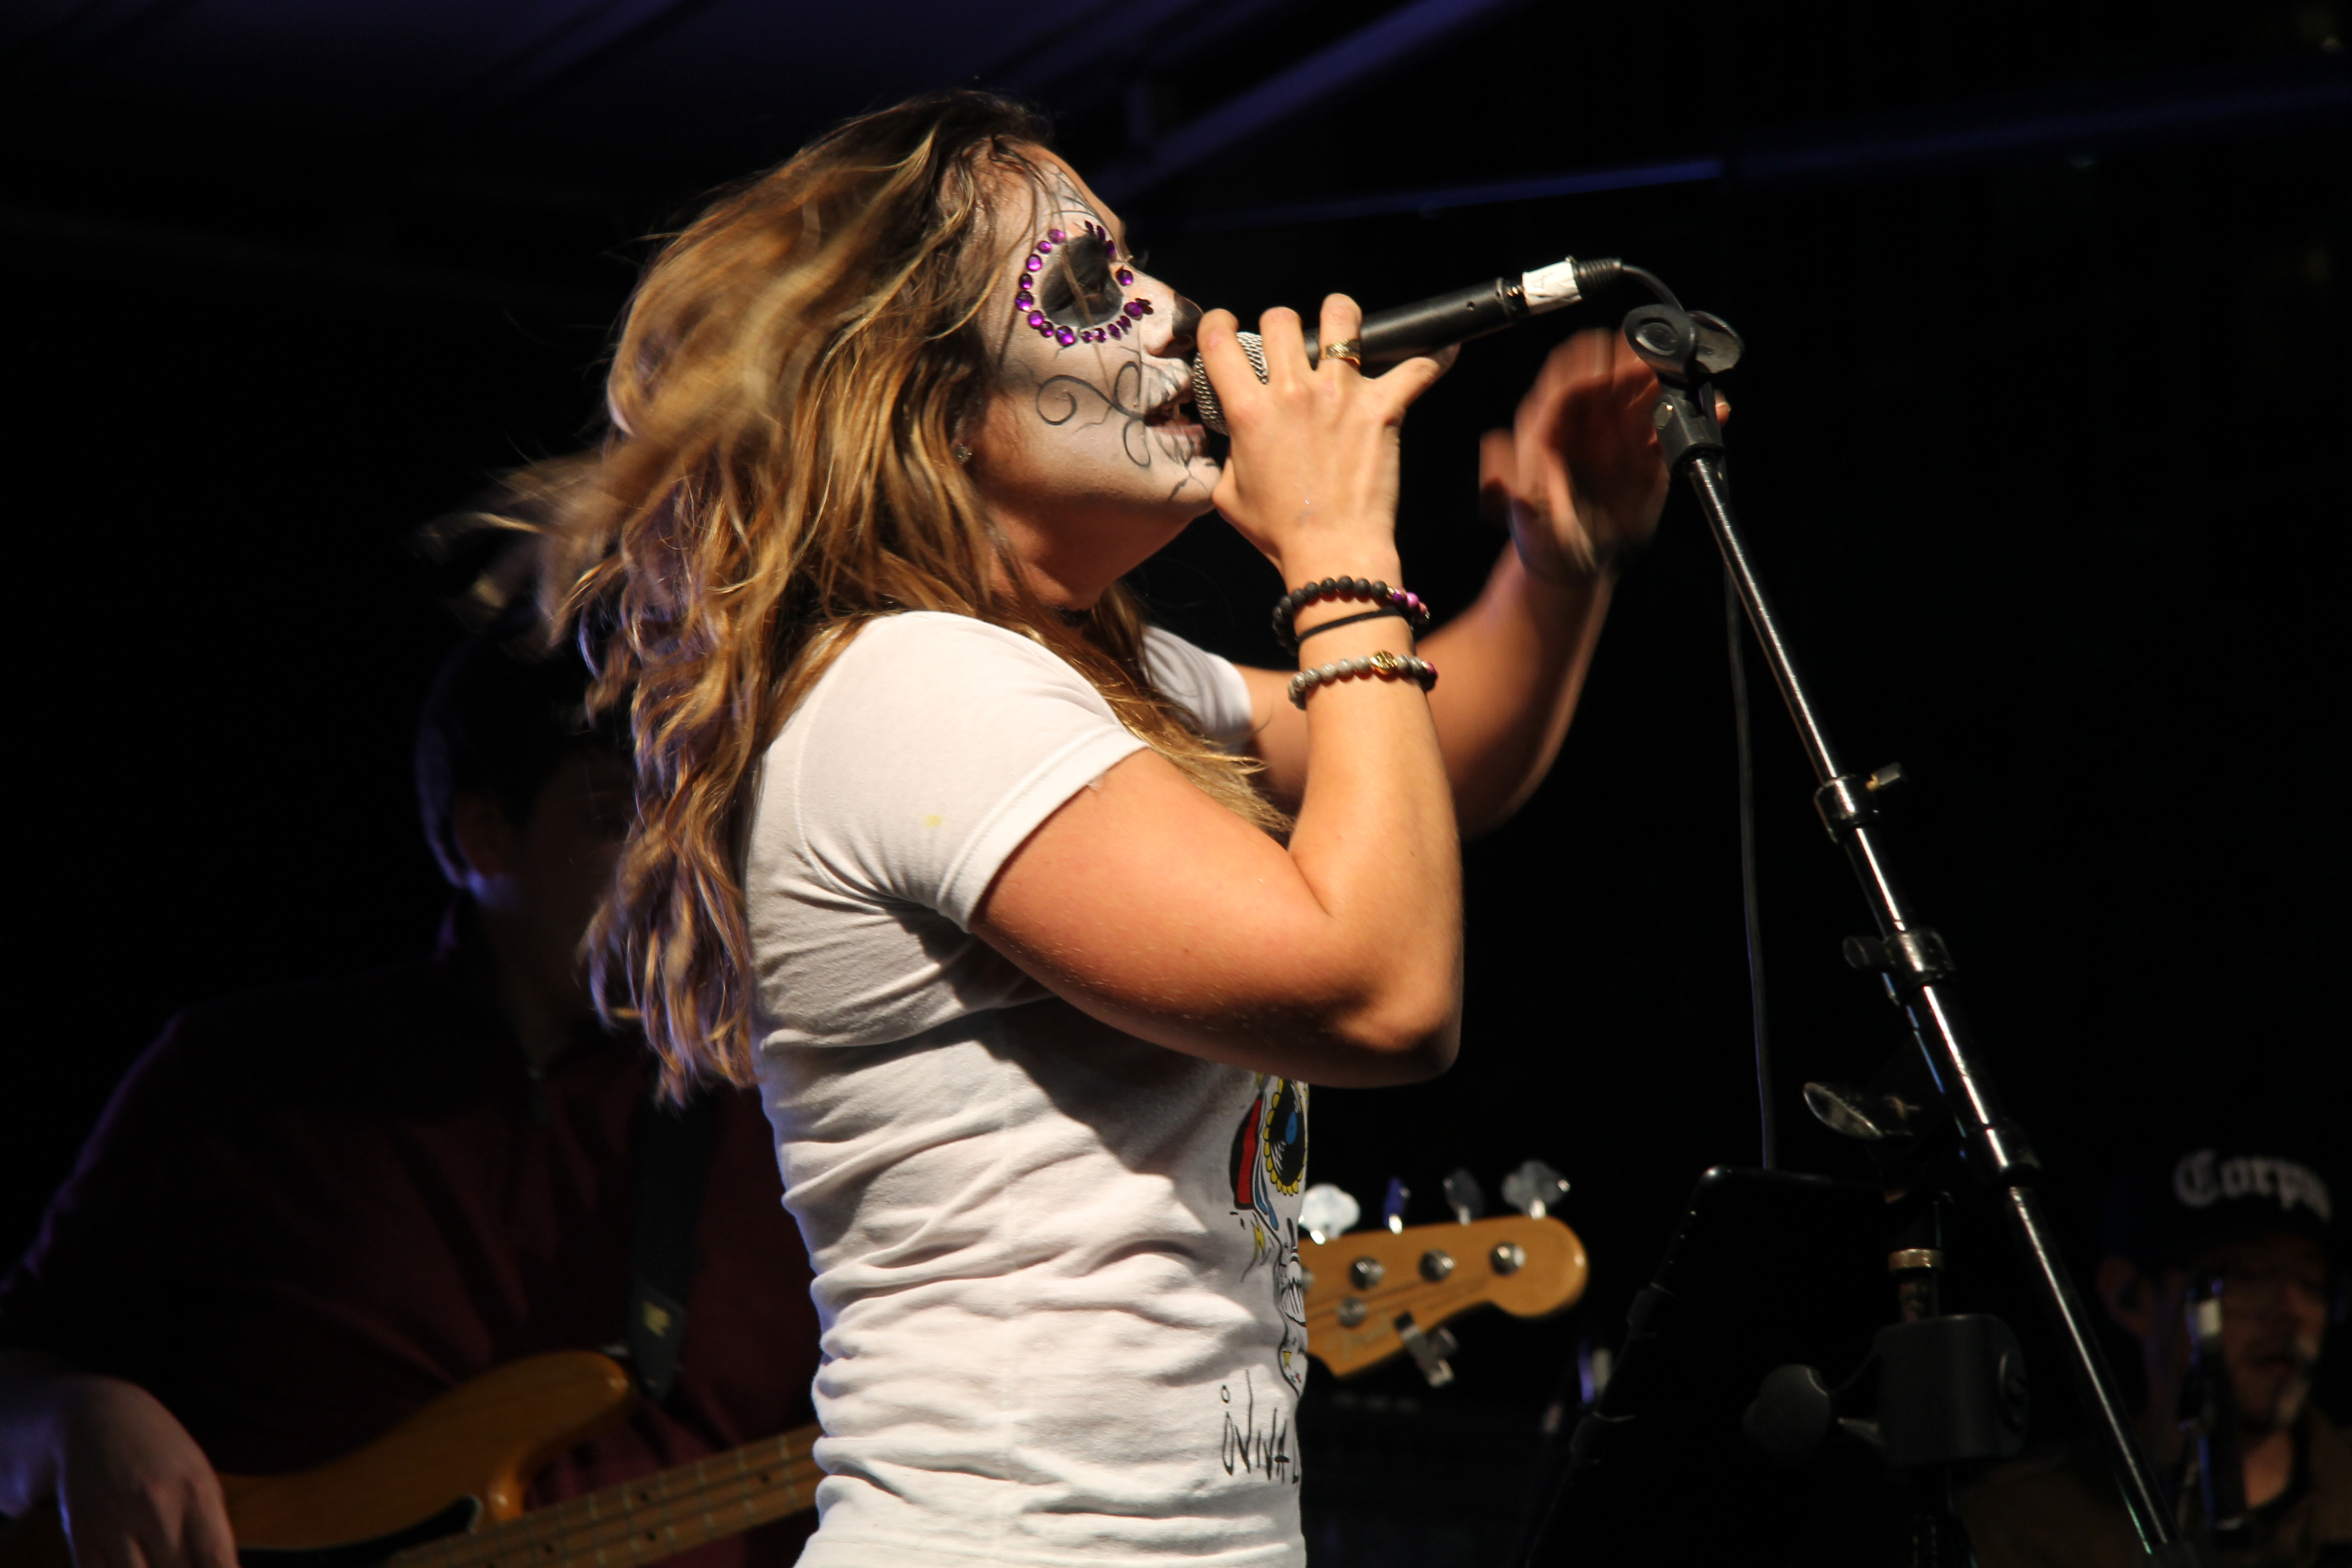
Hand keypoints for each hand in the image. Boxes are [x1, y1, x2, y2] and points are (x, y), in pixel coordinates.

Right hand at [49, 1378, 234, 1567]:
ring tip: (155, 1556)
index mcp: (197, 1493)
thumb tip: (217, 1567)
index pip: (217, 1559)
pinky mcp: (81, 1534)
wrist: (98, 1419)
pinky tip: (129, 1560)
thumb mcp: (199, 1475)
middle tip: (180, 1558)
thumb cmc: (160, 1451)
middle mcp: (157, 1509)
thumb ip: (210, 1524)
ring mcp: (116, 1524)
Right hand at [1200, 295, 1450, 580]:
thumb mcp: (1228, 494)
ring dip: (1341, 315)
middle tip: (1290, 344)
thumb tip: (1236, 438)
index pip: (1220, 341)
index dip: (1217, 324)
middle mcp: (1292, 393)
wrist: (1332, 552)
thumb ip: (1228, 454)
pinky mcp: (1381, 409)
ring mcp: (1339, 396)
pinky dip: (1432, 357)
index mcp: (1249, 412)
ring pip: (1341, 318)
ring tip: (1344, 326)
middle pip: (1281, 320)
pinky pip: (1416, 369)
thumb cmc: (1281, 532)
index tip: (1226, 327)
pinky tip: (1441, 349)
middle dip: (1281, 324)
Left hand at [1478, 328, 1715, 581]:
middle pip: (1611, 368)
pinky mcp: (1648, 450)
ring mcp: (1619, 430)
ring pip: (1646, 387)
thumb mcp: (1521, 511)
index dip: (1595, 367)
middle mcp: (1586, 418)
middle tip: (1661, 367)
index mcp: (1549, 422)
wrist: (1571, 562)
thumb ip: (1507, 479)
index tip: (1620, 371)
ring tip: (1691, 383)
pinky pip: (1674, 422)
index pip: (1570, 376)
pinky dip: (1696, 414)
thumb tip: (1495, 444)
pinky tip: (1718, 411)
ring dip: (1670, 379)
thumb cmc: (1540, 534)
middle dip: (1634, 361)